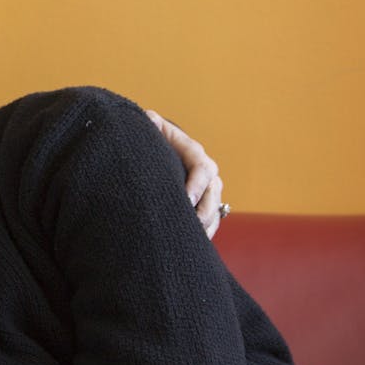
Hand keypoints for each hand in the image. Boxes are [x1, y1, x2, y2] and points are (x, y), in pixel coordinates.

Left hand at [145, 109, 225, 238]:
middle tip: (191, 227)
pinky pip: (211, 220)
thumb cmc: (149, 140)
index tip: (186, 201)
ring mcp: (207, 188)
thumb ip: (149, 125)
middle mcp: (205, 170)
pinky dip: (205, 234)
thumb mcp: (148, 129)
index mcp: (192, 151)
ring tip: (193, 240)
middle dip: (204, 211)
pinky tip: (194, 245)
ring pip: (215, 208)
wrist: (152, 152)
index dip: (196, 184)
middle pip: (213, 192)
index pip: (201, 167)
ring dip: (207, 225)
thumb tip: (150, 119)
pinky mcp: (203, 204)